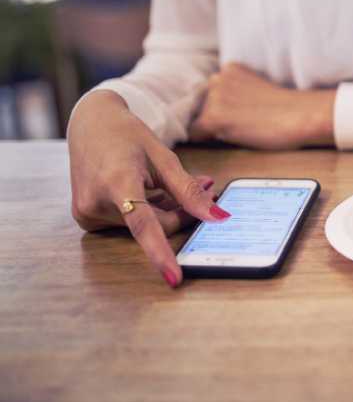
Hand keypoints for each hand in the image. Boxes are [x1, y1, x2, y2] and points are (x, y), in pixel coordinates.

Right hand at [68, 90, 230, 287]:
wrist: (91, 123)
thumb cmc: (129, 136)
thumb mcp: (164, 158)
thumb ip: (189, 191)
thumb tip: (218, 218)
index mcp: (116, 182)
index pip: (144, 226)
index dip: (161, 252)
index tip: (174, 277)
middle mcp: (95, 202)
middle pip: (156, 225)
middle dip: (182, 212)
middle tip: (206, 185)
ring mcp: (86, 213)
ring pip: (144, 226)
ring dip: (165, 210)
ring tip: (167, 181)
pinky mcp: (85, 218)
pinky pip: (129, 223)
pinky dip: (146, 211)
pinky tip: (147, 188)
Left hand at [189, 62, 335, 149]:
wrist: (301, 115)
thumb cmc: (289, 108)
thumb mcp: (257, 89)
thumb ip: (237, 92)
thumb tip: (226, 110)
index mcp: (230, 69)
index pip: (210, 92)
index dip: (221, 107)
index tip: (238, 115)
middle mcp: (218, 78)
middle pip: (201, 105)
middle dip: (214, 116)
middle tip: (242, 123)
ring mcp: (214, 97)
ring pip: (199, 120)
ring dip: (213, 129)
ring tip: (242, 129)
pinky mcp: (214, 117)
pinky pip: (195, 134)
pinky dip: (207, 140)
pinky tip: (231, 138)